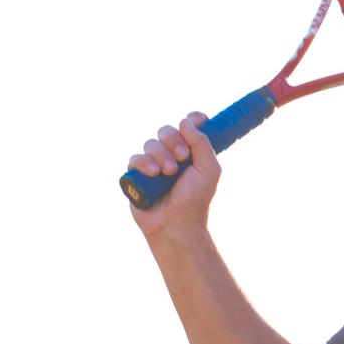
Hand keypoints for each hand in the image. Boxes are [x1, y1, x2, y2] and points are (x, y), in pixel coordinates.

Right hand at [126, 113, 219, 243]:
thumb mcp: (209, 169)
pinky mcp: (137, 176)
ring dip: (161, 154)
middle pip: (167, 130)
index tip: (197, 120)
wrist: (176, 224)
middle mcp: (172, 155)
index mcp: (191, 152)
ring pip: (150, 143)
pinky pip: (135, 158)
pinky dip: (144, 163)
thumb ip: (202, 143)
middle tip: (182, 157)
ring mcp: (153, 164)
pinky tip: (154, 174)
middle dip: (174, 140)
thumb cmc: (195, 199)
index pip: (189, 127)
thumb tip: (186, 121)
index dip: (192, 120)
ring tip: (169, 172)